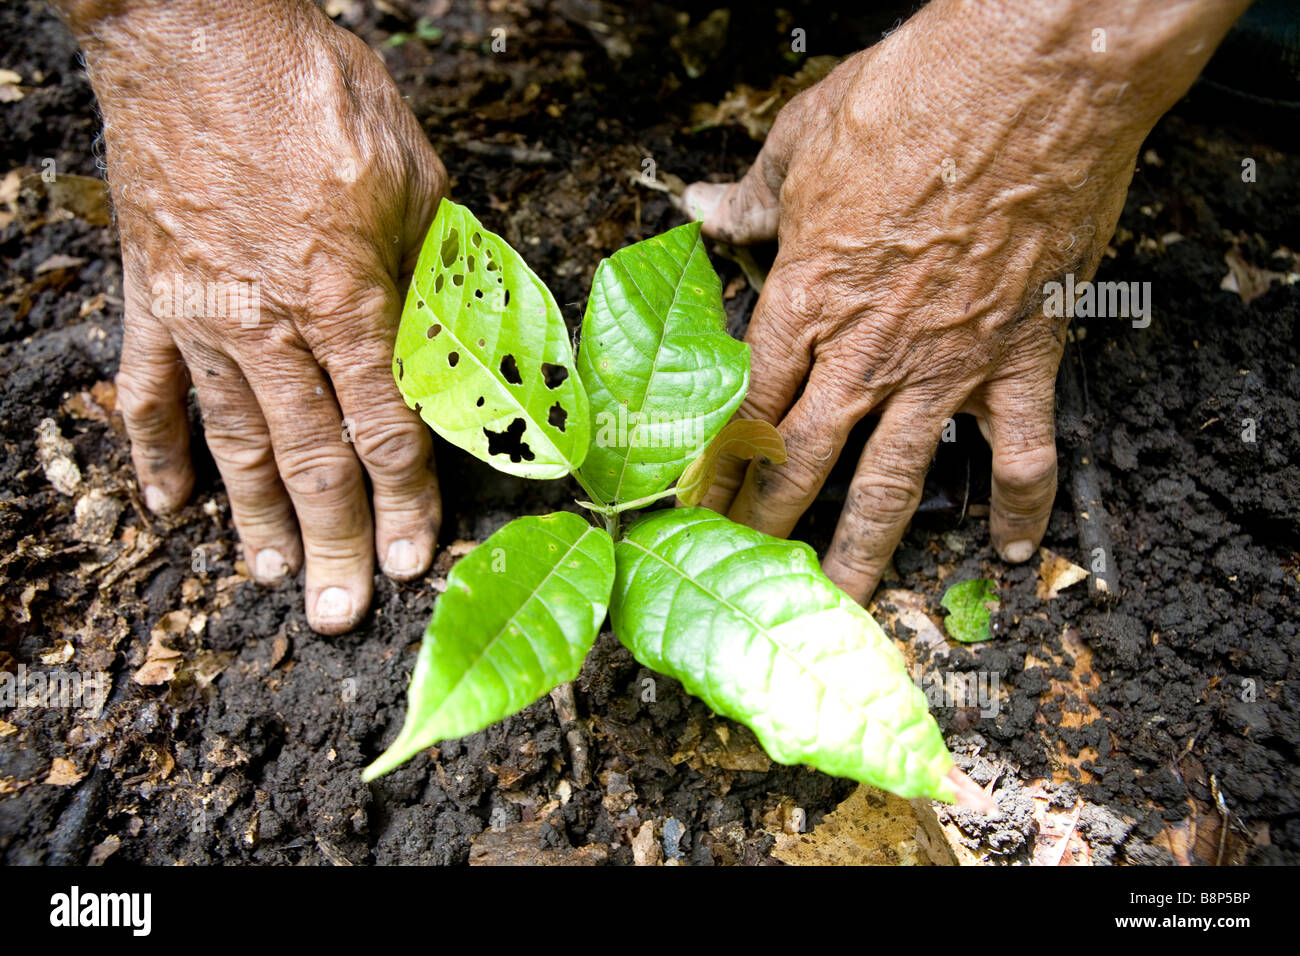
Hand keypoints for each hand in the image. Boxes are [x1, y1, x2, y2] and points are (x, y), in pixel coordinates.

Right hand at [69, 0, 446, 632]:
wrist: (196, 27)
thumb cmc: (314, 89)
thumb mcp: (412, 177)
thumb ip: (435, 274)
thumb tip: (463, 349)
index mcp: (344, 298)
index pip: (385, 428)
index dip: (403, 502)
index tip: (412, 558)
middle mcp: (269, 325)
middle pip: (309, 457)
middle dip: (334, 540)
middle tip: (342, 612)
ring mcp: (201, 317)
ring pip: (233, 441)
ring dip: (254, 517)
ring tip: (275, 575)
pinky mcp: (152, 296)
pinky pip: (149, 392)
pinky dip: (157, 452)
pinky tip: (167, 503)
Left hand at [684, 0, 1245, 602]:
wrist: (1033, 79)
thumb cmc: (916, 96)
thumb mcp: (807, 135)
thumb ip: (751, 193)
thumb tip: (699, 204)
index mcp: (806, 294)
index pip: (743, 398)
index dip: (712, 456)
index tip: (690, 499)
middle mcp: (867, 347)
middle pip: (801, 454)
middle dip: (766, 517)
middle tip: (742, 567)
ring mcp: (945, 363)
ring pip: (894, 479)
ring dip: (864, 546)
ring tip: (843, 598)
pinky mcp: (1019, 358)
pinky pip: (1020, 450)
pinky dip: (1018, 504)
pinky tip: (1009, 551)